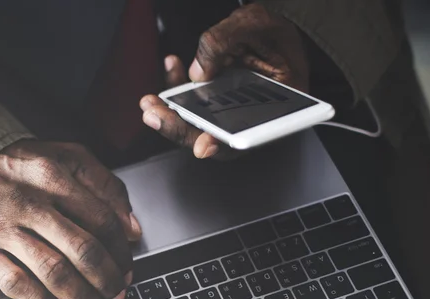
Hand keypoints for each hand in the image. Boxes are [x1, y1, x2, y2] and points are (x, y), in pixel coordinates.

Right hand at [0, 140, 141, 298]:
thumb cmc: (17, 166)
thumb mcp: (64, 156)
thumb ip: (104, 185)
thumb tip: (131, 229)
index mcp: (54, 177)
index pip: (102, 220)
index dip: (121, 251)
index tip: (128, 268)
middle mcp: (30, 203)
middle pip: (82, 250)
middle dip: (108, 279)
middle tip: (118, 293)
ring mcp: (3, 229)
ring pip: (53, 272)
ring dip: (81, 297)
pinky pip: (15, 284)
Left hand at [140, 3, 309, 158]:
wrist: (278, 30)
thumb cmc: (277, 34)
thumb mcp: (253, 24)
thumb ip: (223, 42)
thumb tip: (197, 73)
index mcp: (277, 111)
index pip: (247, 138)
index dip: (223, 145)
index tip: (204, 144)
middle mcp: (252, 119)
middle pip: (214, 138)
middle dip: (181, 129)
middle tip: (157, 116)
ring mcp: (232, 113)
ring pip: (199, 125)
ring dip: (172, 114)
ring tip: (151, 102)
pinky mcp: (218, 104)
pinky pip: (195, 106)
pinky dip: (179, 90)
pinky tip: (172, 68)